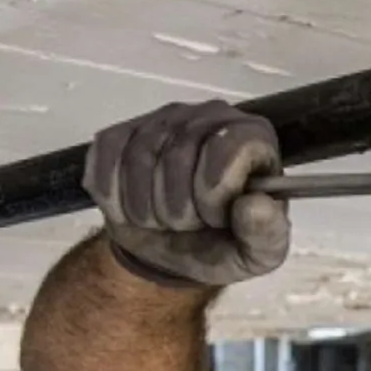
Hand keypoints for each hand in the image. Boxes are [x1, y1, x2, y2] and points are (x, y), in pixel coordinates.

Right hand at [83, 101, 289, 287]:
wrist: (173, 250)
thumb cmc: (222, 244)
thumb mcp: (256, 254)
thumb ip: (266, 233)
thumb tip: (255, 205)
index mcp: (253, 137)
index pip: (226, 147)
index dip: (212, 192)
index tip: (214, 218)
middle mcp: (210, 116)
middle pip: (176, 155)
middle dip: (177, 208)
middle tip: (186, 224)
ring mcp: (163, 119)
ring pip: (138, 158)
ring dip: (144, 208)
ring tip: (162, 220)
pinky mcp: (121, 132)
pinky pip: (105, 157)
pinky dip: (113, 197)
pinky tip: (131, 209)